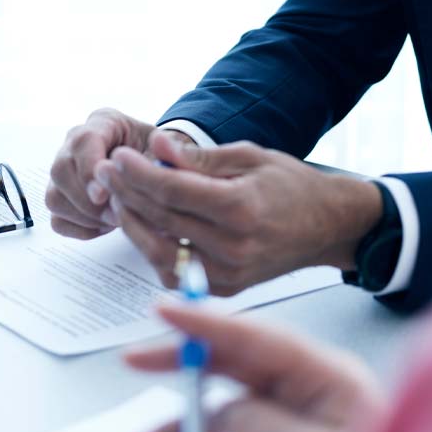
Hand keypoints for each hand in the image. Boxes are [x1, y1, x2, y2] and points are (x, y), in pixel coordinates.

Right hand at [45, 108, 194, 240]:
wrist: (155, 167)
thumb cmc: (160, 155)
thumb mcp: (170, 148)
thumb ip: (169, 153)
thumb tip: (160, 159)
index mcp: (103, 122)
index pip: (83, 141)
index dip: (90, 170)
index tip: (103, 195)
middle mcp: (75, 143)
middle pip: (61, 171)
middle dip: (87, 201)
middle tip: (116, 216)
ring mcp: (65, 171)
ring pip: (54, 197)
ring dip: (85, 216)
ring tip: (115, 221)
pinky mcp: (63, 196)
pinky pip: (58, 219)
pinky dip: (80, 229)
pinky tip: (104, 226)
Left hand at [94, 132, 382, 295]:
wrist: (325, 226)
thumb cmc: (289, 186)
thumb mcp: (248, 157)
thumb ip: (198, 157)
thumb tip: (157, 144)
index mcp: (240, 207)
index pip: (171, 190)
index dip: (138, 172)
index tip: (118, 156)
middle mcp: (232, 246)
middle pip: (161, 219)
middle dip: (128, 192)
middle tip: (106, 171)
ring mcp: (228, 272)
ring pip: (159, 251)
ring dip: (133, 224)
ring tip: (119, 198)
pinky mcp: (225, 288)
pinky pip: (175, 272)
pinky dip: (154, 250)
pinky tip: (144, 227)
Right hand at [126, 304, 386, 431]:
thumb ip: (265, 425)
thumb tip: (227, 410)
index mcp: (324, 375)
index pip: (255, 336)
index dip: (205, 322)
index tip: (162, 308)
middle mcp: (311, 387)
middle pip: (236, 364)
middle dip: (184, 365)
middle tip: (134, 361)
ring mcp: (302, 417)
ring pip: (233, 408)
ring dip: (189, 426)